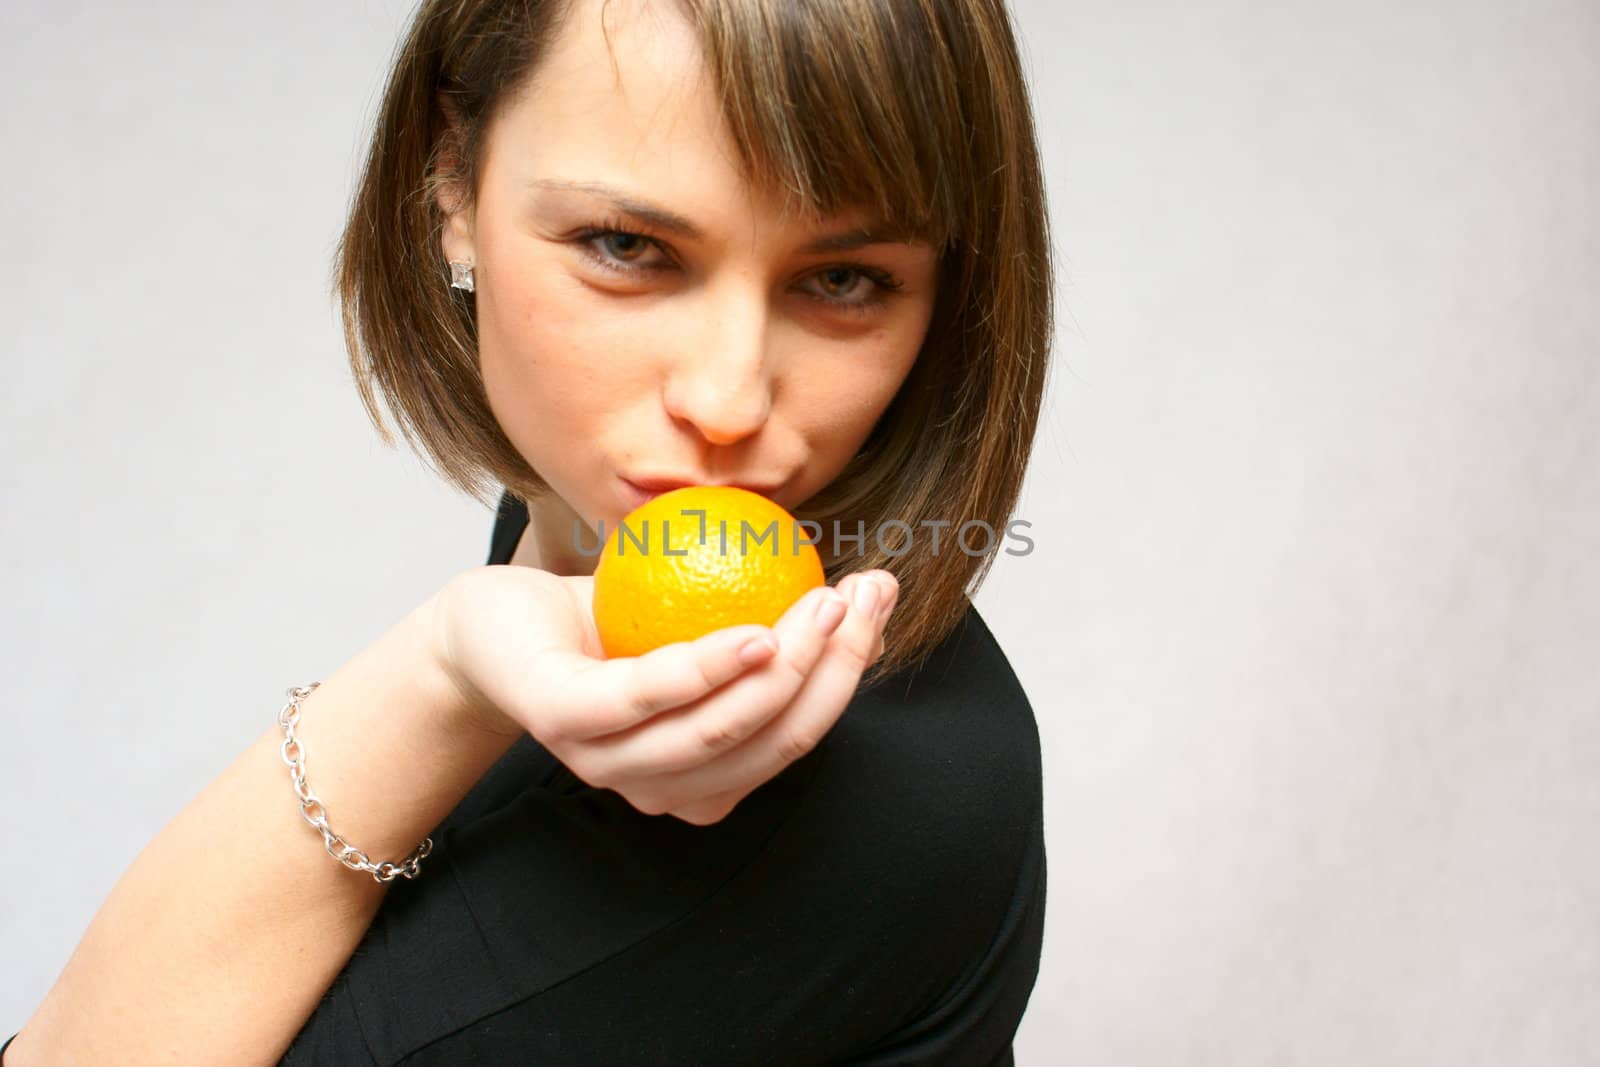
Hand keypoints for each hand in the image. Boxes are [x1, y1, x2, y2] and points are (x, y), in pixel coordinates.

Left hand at [429, 564, 897, 824]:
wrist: (492, 623)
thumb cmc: (604, 627)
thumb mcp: (698, 627)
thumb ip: (768, 631)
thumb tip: (861, 603)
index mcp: (701, 779)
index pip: (795, 738)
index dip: (849, 672)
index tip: (877, 599)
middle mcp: (661, 787)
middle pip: (773, 742)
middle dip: (834, 671)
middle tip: (860, 597)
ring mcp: (607, 762)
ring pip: (718, 732)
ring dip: (785, 668)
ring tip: (820, 605)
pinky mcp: (561, 720)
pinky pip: (644, 698)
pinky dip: (705, 670)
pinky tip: (752, 633)